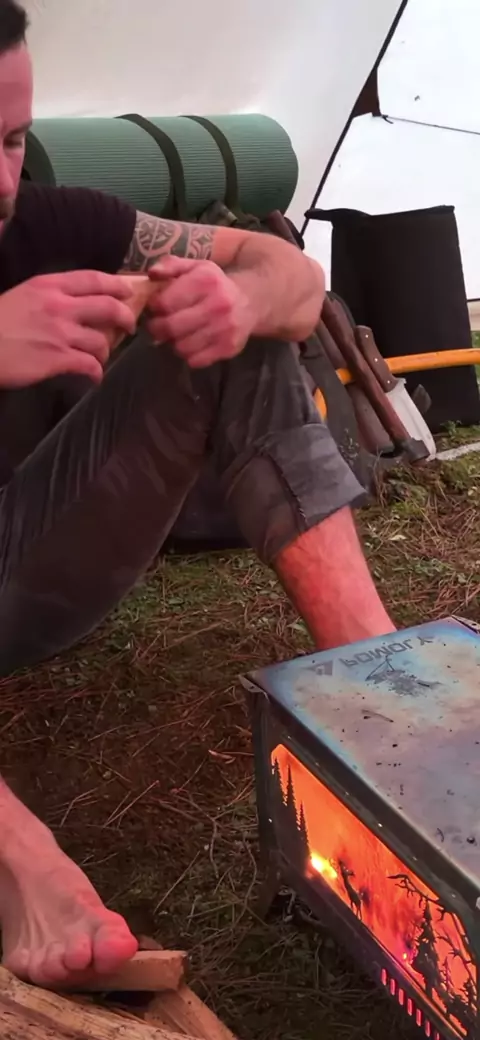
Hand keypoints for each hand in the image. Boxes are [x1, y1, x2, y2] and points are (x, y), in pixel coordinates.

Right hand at [0, 271, 136, 387]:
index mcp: (49, 285)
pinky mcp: (58, 359)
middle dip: (126, 317)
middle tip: (130, 326)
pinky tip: (93, 377)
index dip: (117, 285)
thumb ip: (49, 296)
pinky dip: (96, 372)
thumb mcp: (22, 294)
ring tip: (100, 357)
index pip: (93, 278)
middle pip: (109, 307)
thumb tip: (72, 303)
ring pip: (101, 341)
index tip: (129, 292)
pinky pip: (90, 366)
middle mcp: (60, 306)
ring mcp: (60, 333)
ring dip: (106, 351)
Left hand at [146, 256, 255, 367]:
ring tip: (176, 334)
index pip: (165, 302)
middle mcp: (217, 304)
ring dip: (173, 343)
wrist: (250, 301)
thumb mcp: (195, 267)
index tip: (155, 307)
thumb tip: (152, 274)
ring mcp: (225, 329)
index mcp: (205, 281)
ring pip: (181, 347)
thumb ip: (171, 265)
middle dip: (157, 329)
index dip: (154, 307)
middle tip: (158, 326)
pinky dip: (188, 355)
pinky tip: (191, 344)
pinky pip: (196, 361)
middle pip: (171, 327)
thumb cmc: (215, 284)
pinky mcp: (229, 347)